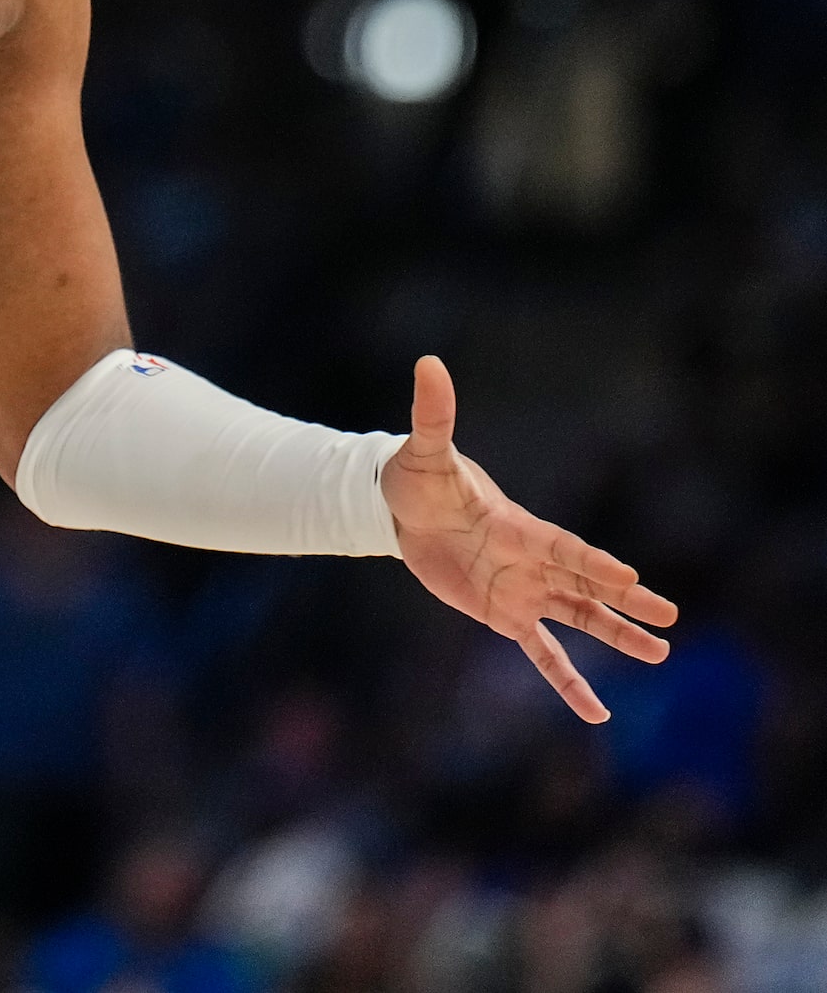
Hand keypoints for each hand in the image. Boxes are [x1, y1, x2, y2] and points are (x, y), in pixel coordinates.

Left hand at [383, 355, 677, 722]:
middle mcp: (531, 561)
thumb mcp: (423, 452)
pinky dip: (565, 680)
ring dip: (614, 636)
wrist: (405, 510)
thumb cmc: (419, 478)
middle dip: (623, 600)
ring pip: (578, 618)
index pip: (561, 547)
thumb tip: (428, 364)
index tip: (625, 575)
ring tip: (659, 654)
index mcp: (518, 526)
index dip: (588, 561)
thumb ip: (433, 415)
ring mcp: (523, 589)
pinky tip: (594, 711)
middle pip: (584, 584)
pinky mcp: (504, 615)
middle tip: (669, 616)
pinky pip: (541, 653)